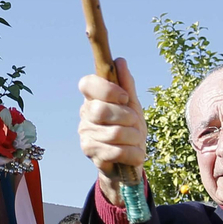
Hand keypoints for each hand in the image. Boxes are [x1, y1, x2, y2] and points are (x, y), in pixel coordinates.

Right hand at [78, 57, 147, 206]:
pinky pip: (116, 151)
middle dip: (127, 117)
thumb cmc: (129, 130)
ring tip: (137, 141)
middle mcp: (85, 114)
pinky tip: (136, 154)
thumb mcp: (133, 106)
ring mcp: (85, 133)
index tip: (124, 97)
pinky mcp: (90, 153)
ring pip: (114, 132)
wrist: (128, 163)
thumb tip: (120, 61)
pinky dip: (133, 153)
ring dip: (134, 137)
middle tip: (135, 123)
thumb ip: (127, 86)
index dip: (106, 89)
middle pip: (102, 110)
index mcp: (93, 98)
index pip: (87, 83)